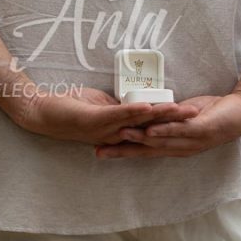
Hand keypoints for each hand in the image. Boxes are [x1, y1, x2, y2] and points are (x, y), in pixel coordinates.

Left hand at [11, 86, 198, 144]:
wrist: (40, 113)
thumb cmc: (70, 110)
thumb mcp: (101, 109)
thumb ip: (120, 110)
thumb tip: (137, 105)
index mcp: (119, 132)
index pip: (153, 127)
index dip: (174, 122)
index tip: (197, 115)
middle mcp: (115, 135)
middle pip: (152, 129)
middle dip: (176, 121)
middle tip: (200, 115)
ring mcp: (104, 129)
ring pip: (139, 124)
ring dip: (161, 116)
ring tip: (182, 110)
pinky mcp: (93, 120)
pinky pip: (116, 116)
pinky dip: (132, 111)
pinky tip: (147, 107)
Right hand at [94, 91, 240, 158]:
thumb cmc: (213, 113)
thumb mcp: (184, 116)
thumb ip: (166, 119)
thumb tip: (147, 115)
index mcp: (175, 145)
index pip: (143, 150)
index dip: (121, 151)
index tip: (100, 151)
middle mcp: (181, 148)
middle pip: (147, 151)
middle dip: (123, 151)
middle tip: (101, 151)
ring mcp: (193, 141)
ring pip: (161, 142)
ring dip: (140, 140)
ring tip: (120, 137)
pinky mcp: (203, 130)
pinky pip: (181, 130)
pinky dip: (165, 131)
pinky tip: (151, 129)